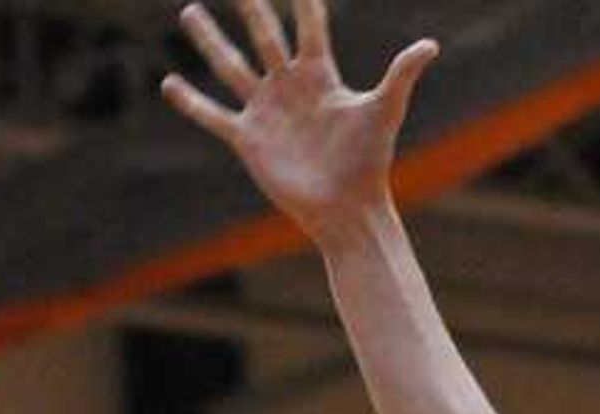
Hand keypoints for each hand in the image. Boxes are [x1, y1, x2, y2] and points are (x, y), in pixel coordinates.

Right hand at [161, 1, 437, 248]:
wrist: (346, 208)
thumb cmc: (369, 160)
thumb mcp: (385, 111)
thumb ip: (401, 74)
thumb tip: (430, 45)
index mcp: (319, 72)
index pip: (308, 21)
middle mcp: (289, 85)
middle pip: (264, 33)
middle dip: (249, 5)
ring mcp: (266, 111)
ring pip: (231, 66)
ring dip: (210, 40)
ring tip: (189, 12)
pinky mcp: (249, 140)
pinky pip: (213, 116)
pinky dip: (191, 101)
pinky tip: (169, 83)